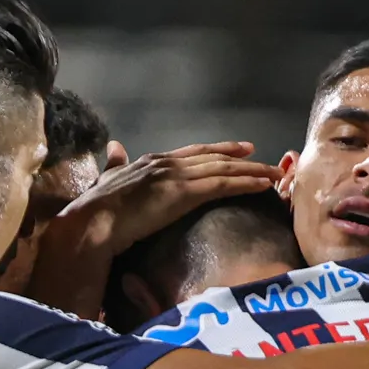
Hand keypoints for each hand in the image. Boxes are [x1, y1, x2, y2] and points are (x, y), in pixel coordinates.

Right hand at [14, 140, 282, 315]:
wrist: (93, 221)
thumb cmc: (96, 208)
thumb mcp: (108, 178)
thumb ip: (115, 164)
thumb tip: (114, 147)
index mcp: (152, 161)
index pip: (193, 152)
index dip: (217, 150)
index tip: (239, 148)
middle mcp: (168, 163)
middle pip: (214, 157)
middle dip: (242, 157)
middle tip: (264, 158)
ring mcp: (176, 176)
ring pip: (224, 169)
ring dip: (253, 171)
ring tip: (275, 174)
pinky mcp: (183, 193)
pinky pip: (222, 185)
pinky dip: (246, 183)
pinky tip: (263, 185)